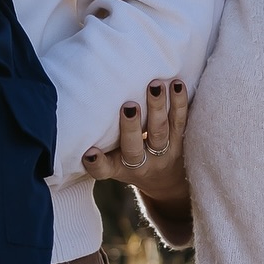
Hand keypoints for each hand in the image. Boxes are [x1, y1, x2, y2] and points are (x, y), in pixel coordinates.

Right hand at [82, 79, 189, 210]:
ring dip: (157, 107)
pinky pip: (180, 121)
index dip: (96, 163)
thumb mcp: (113, 158)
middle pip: (134, 148)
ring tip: (155, 85)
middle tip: (129, 106)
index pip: (103, 170)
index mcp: (118, 168)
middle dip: (131, 127)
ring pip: (160, 131)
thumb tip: (84, 101)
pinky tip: (177, 84)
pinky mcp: (180, 141)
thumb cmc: (128, 160)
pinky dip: (179, 102)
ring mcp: (162, 153)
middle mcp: (140, 163)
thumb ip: (102, 140)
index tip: (89, 152)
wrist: (166, 180)